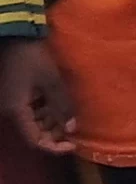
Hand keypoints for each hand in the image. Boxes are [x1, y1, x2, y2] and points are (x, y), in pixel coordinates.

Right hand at [0, 39, 75, 154]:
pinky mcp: (16, 95)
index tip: (73, 145)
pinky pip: (31, 110)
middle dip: (55, 133)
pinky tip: (61, 107)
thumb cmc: (32, 58)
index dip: (54, 146)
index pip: (35, 139)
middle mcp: (11, 112)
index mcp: (16, 112)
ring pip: (34, 121)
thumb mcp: (51, 80)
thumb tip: (72, 128)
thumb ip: (61, 105)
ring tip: (72, 118)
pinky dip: (47, 112)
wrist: (15, 37)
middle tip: (76, 129)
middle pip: (34, 131)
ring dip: (52, 122)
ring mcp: (13, 103)